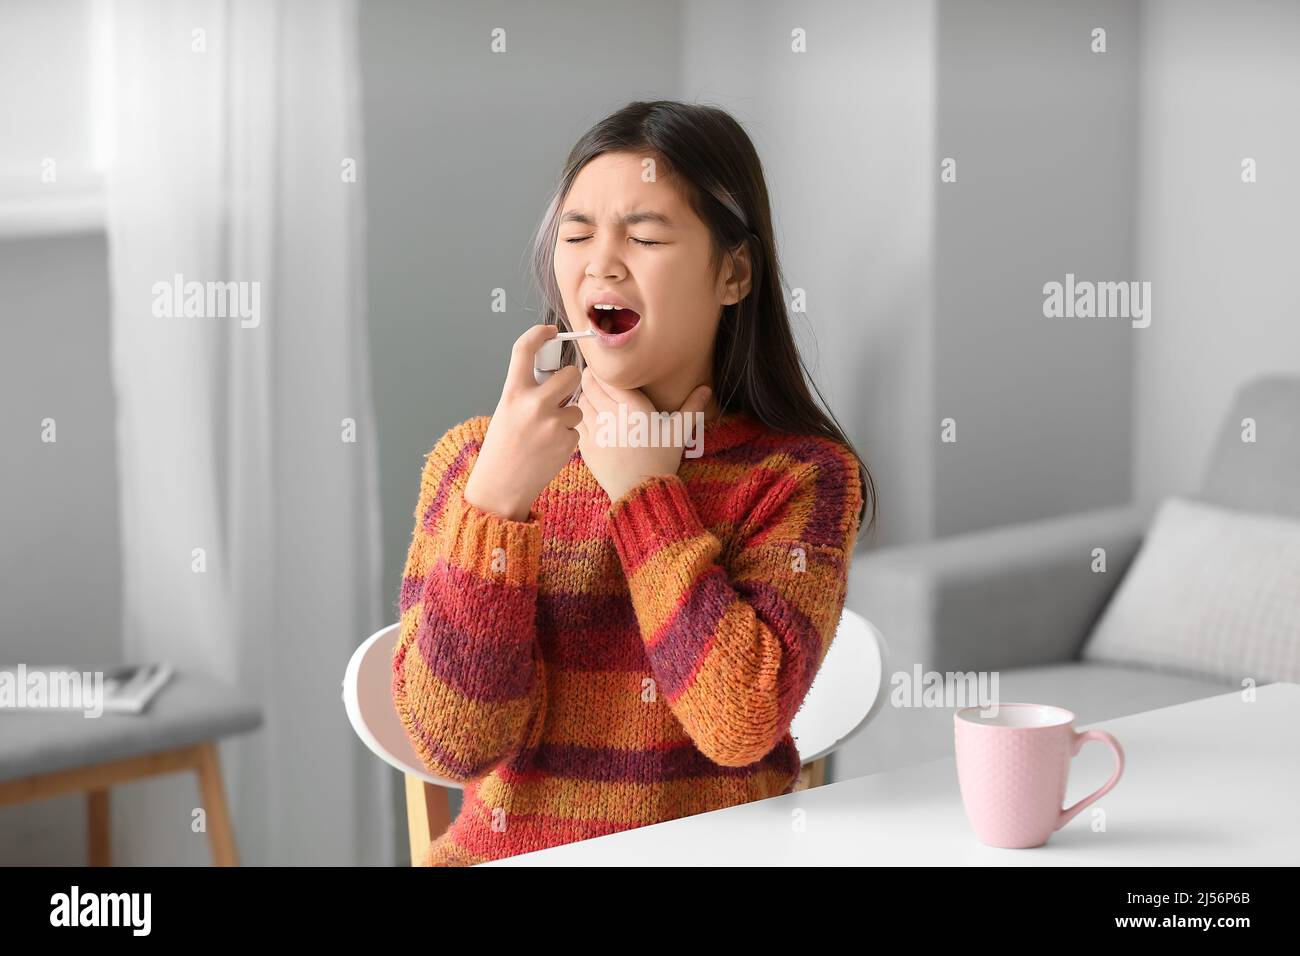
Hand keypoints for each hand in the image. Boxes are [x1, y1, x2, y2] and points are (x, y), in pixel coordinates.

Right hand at [462, 324, 583, 520]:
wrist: (501, 485)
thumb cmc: (503, 447)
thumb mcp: (506, 410)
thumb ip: (527, 390)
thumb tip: (554, 373)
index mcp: (513, 393)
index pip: (525, 349)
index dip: (539, 334)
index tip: (550, 331)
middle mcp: (533, 404)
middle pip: (570, 374)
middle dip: (570, 380)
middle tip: (561, 390)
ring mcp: (553, 423)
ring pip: (576, 406)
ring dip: (567, 415)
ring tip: (547, 432)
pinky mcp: (567, 441)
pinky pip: (576, 429)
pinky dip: (566, 436)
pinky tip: (549, 448)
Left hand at [576, 365, 711, 502]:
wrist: (641, 490)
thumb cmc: (662, 459)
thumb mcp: (679, 432)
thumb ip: (692, 408)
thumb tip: (706, 389)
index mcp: (634, 407)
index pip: (607, 378)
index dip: (601, 371)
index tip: (603, 372)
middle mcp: (612, 415)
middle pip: (590, 386)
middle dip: (590, 380)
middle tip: (594, 379)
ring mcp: (596, 431)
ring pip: (581, 402)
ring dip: (585, 398)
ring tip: (593, 399)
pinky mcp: (587, 445)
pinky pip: (577, 422)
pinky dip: (581, 417)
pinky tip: (590, 419)